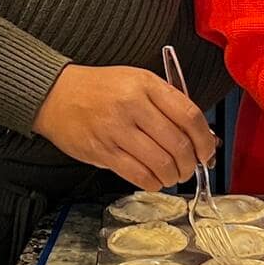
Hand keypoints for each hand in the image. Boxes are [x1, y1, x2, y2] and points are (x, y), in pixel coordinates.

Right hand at [33, 64, 215, 189]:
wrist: (56, 94)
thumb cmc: (100, 88)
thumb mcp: (137, 81)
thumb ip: (167, 104)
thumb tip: (199, 136)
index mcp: (146, 84)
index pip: (189, 115)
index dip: (204, 139)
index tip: (207, 151)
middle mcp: (132, 105)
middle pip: (178, 143)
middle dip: (190, 163)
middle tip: (189, 168)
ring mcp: (116, 129)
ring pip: (161, 163)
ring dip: (173, 176)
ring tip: (172, 175)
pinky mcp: (102, 150)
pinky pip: (138, 174)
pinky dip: (153, 182)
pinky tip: (154, 179)